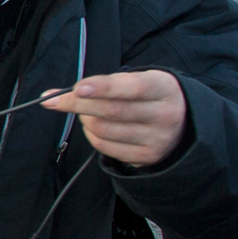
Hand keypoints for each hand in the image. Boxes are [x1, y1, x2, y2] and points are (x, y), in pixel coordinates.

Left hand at [39, 71, 186, 167]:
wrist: (184, 124)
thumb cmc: (148, 96)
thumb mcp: (138, 81)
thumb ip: (105, 84)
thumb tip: (58, 95)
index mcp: (164, 89)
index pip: (131, 87)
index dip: (103, 87)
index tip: (77, 88)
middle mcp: (164, 115)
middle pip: (111, 111)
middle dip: (76, 104)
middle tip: (54, 100)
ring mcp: (157, 139)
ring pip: (102, 129)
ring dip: (84, 120)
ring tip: (87, 113)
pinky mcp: (146, 157)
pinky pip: (104, 147)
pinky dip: (91, 135)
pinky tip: (95, 128)